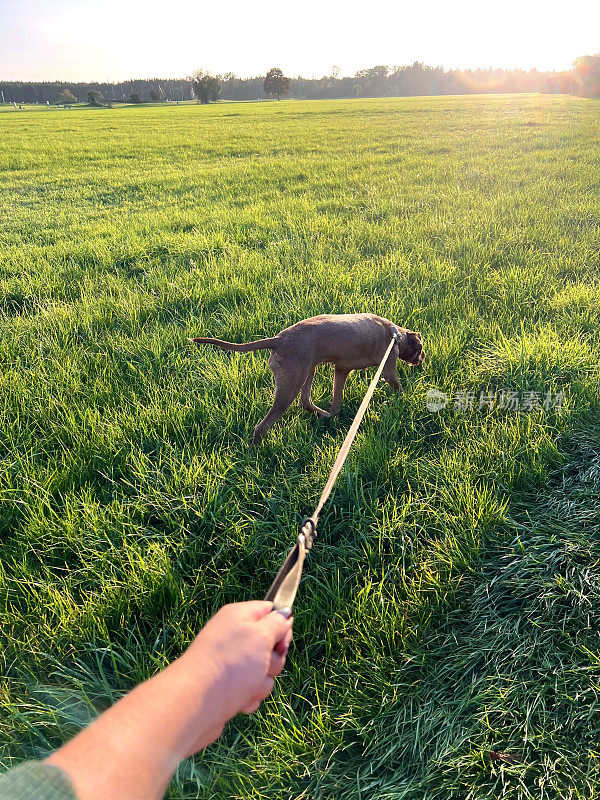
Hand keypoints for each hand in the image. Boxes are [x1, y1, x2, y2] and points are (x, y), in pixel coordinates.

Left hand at [177, 601, 292, 753]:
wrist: (197, 703)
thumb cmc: (231, 664)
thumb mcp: (261, 635)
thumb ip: (277, 623)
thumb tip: (285, 613)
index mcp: (239, 616)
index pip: (270, 612)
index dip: (282, 628)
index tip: (281, 643)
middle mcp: (234, 637)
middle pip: (270, 645)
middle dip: (273, 661)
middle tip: (262, 665)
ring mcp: (230, 663)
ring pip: (263, 671)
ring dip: (261, 682)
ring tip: (247, 686)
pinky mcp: (228, 687)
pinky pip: (251, 690)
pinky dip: (249, 697)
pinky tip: (239, 700)